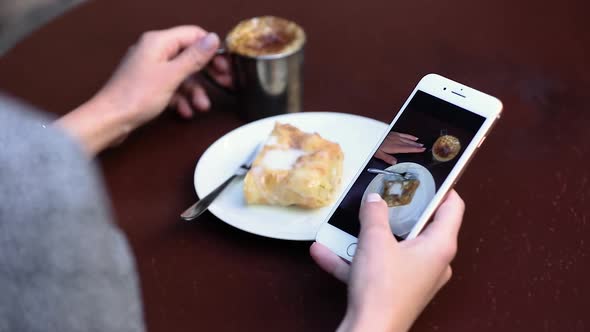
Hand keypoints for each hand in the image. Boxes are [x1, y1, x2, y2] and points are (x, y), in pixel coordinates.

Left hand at [98, 25, 230, 125]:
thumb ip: (194, 57)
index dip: (211, 50)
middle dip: (206, 72)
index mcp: (158, 42)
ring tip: (202, 106)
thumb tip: (212, 39)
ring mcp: (151, 68)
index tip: (224, 65)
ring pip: (182, 75)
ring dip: (194, 91)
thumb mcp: (172, 76)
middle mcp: (154, 51)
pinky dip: (181, 98)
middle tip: (223, 83)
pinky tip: (185, 111)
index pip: (193, 35)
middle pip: (189, 56)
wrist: (110, 120)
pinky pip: (172, 87)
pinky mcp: (148, 84)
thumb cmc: (134, 97)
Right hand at [310, 190, 464, 331]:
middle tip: (382, 193)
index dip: (441, 187)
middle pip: (420, 226)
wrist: (369, 331)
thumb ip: (375, 214)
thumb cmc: (381, 288)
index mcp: (439, 245)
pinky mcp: (396, 291)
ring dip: (367, 237)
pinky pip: (377, 268)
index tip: (425, 174)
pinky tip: (325, 251)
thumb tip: (375, 199)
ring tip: (346, 222)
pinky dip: (355, 260)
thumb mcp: (375, 241)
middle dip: (396, 211)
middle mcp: (433, 262)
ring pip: (394, 247)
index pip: (452, 207)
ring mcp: (415, 278)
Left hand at [374, 132, 425, 164]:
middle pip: (408, 144)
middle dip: (417, 145)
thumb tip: (394, 162)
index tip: (422, 149)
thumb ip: (387, 158)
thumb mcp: (378, 154)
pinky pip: (403, 134)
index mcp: (394, 147)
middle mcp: (396, 141)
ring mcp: (395, 136)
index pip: (407, 148)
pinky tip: (412, 137)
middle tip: (423, 147)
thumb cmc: (374, 146)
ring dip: (414, 141)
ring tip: (420, 143)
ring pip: (407, 139)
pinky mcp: (393, 133)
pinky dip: (409, 136)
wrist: (371, 136)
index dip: (415, 149)